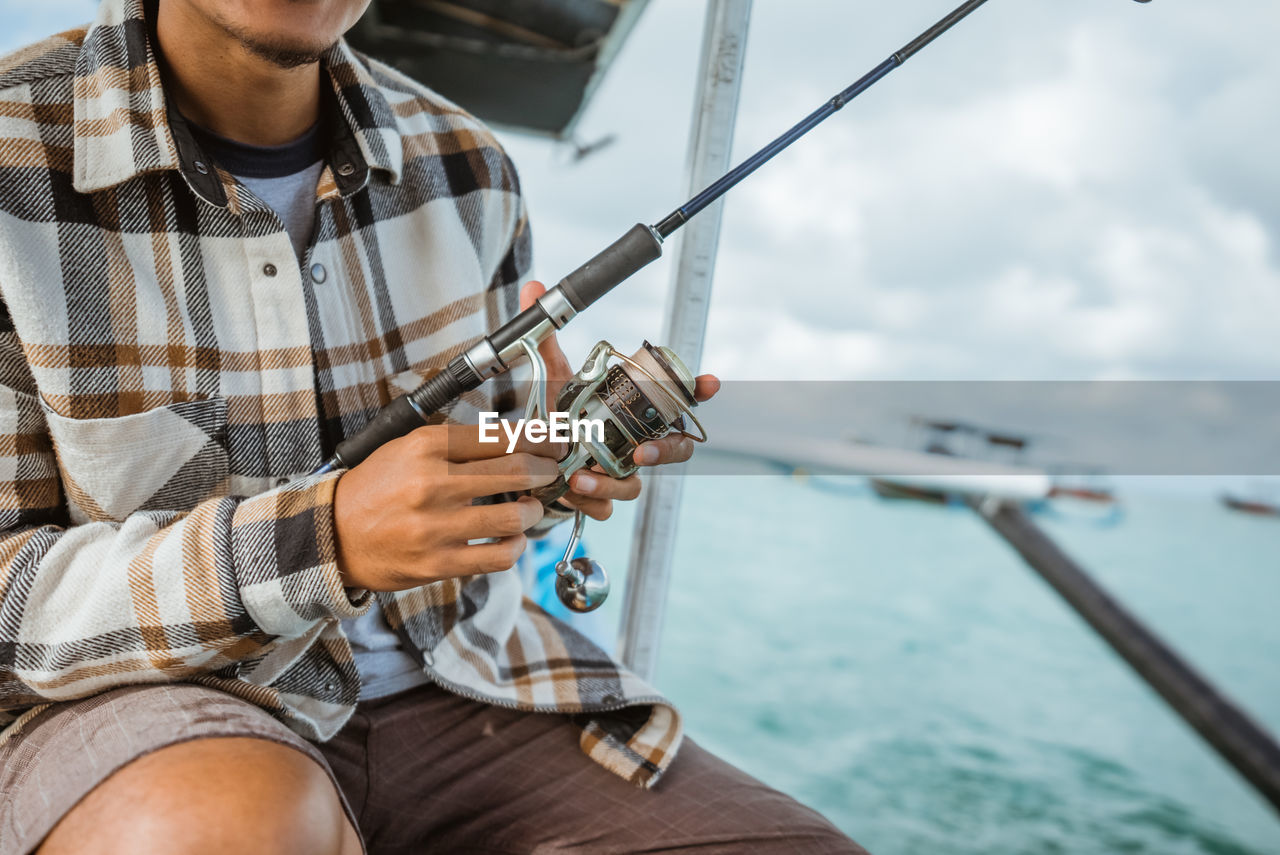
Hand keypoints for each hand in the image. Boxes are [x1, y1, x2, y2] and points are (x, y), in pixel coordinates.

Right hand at [333, 424, 562, 591]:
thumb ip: (458, 443)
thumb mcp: (409, 448)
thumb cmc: (378, 487)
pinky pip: (498, 557)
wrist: (333, 534)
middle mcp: (433, 483)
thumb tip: (518, 441)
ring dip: (534, 511)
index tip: (555, 442)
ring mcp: (436, 527)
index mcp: (427, 446)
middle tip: (553, 472)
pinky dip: (515, 547)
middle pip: (518, 471)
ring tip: (531, 508)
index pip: (501, 435)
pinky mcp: (438, 563)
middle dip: (547, 471)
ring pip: (515, 517)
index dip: (540, 438)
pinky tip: (513, 539)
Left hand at [519, 281, 721, 521]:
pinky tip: (570, 492)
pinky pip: (609, 505)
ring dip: (613, 482)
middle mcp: (637, 438)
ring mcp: (622, 469)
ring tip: (581, 478)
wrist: (530, 456)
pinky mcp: (603, 495)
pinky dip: (592, 501)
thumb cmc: (553, 412)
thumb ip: (546, 337)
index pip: (679, 396)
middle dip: (668, 450)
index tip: (709, 383)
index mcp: (635, 406)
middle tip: (642, 450)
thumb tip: (535, 289)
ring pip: (638, 484)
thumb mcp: (550, 375)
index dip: (700, 389)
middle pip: (678, 448)